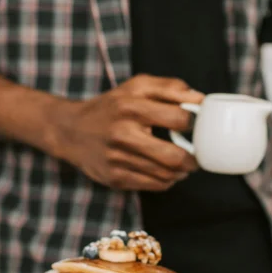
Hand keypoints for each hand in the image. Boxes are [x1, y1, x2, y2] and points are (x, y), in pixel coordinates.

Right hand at [50, 75, 202, 191]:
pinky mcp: (115, 178)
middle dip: (193, 159)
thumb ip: (171, 88)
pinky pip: (154, 186)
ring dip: (182, 171)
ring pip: (166, 175)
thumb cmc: (111, 106)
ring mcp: (118, 159)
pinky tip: (165, 171)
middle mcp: (123, 134)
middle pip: (174, 156)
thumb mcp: (136, 86)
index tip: (195, 126)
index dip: (195, 124)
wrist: (70, 130)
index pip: (179, 119)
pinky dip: (166, 180)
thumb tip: (200, 99)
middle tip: (197, 155)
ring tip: (183, 164)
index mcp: (131, 106)